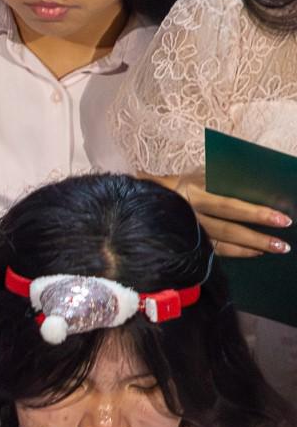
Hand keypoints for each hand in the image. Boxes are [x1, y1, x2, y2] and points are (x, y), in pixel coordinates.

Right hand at [149, 171, 291, 258]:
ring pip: (221, 244)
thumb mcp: (200, 174)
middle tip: (283, 244)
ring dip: (250, 247)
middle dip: (257, 237)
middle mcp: (188, 214)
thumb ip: (222, 179)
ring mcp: (186, 231)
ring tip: (275, 248)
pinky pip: (213, 251)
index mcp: (192, 193)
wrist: (144, 197)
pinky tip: (253, 252)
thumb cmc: (181, 182)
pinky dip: (236, 252)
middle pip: (227, 229)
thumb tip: (261, 187)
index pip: (229, 205)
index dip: (255, 213)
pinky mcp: (186, 243)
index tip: (282, 219)